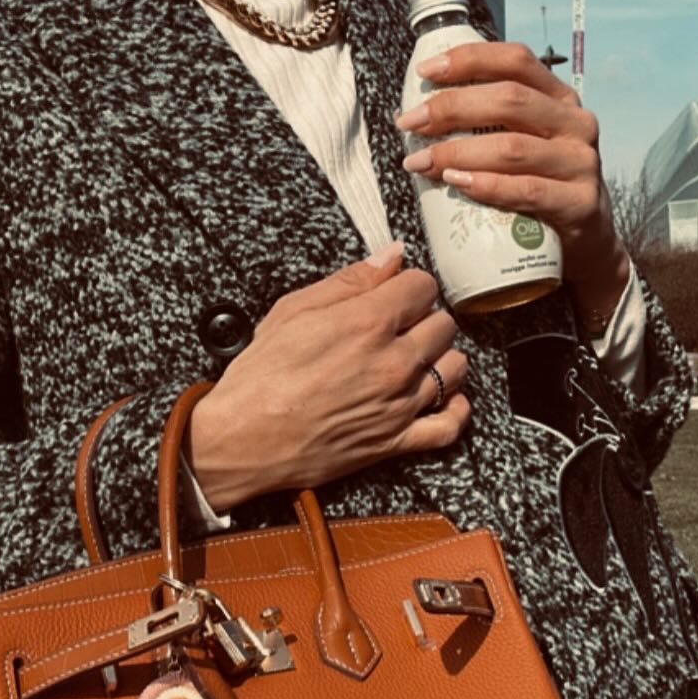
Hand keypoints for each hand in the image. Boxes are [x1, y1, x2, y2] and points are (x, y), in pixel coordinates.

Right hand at [187, 245, 470, 511]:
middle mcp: (392, 362)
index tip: (394, 293)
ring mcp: (399, 404)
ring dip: (440, 357)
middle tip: (399, 326)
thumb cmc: (259, 377)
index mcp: (367, 323)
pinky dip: (455, 409)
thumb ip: (348, 281)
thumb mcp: (293, 311)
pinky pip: (450, 425)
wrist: (242, 440)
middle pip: (444, 324)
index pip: (423, 285)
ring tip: (416, 358)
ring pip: (455, 368)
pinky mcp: (396, 442)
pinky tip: (442, 396)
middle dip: (424, 318)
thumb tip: (389, 256)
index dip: (407, 285)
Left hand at [395, 41, 629, 320]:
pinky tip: (457, 184)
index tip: (425, 71)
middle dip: (452, 108)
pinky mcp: (581, 203)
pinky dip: (487, 186)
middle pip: (509, 100)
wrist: (585, 242)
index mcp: (558, 98)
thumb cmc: (539, 186)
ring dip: (458, 152)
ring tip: (420, 162)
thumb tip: (419, 114)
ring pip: (512, 147)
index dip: (470, 60)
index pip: (516, 61)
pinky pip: (527, 190)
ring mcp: (581, 162)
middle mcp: (574, 123)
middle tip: (410, 123)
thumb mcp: (522, 144)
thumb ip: (487, 124)